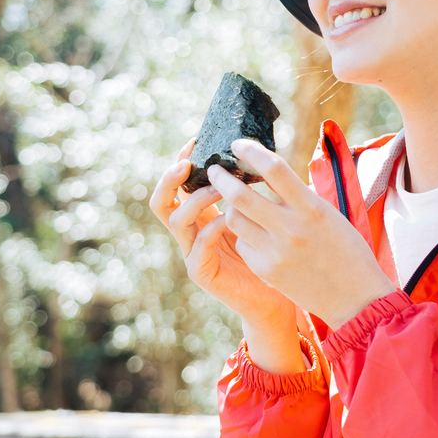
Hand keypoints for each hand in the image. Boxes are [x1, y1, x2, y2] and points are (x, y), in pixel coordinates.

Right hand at [149, 139, 296, 330]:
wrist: (275, 297)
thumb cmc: (270, 252)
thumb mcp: (258, 214)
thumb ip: (249, 190)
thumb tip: (254, 151)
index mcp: (201, 215)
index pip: (179, 185)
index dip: (181, 161)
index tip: (195, 140)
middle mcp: (192, 232)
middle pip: (162, 201)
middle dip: (169, 179)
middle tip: (187, 163)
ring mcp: (193, 253)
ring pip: (178, 220)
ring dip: (197, 199)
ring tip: (220, 188)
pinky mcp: (203, 273)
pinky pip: (197, 248)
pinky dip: (211, 229)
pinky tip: (229, 219)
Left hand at [209, 139, 397, 329]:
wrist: (355, 298)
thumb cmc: (346, 249)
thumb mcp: (328, 213)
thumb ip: (298, 195)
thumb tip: (268, 171)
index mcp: (311, 208)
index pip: (274, 168)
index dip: (250, 151)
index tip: (237, 143)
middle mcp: (291, 228)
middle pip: (240, 194)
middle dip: (221, 177)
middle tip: (214, 169)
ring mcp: (276, 252)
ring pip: (234, 219)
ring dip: (230, 206)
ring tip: (235, 201)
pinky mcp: (265, 271)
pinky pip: (243, 244)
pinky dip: (244, 234)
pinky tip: (255, 234)